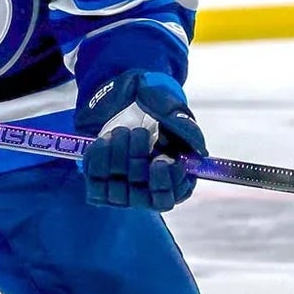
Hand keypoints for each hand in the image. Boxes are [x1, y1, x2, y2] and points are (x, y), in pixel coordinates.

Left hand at [77, 70, 206, 211]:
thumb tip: (199, 152)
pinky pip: (94, 180)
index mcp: (172, 178)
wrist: (119, 96)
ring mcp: (121, 191)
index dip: (165, 182)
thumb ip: (186, 129)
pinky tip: (104, 139)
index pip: (168, 197)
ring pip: (117, 189)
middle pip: (141, 196)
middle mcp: (146, 190)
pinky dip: (98, 158)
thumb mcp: (171, 109)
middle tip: (139, 133)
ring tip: (121, 131)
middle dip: (138, 161)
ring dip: (118, 157)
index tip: (162, 160)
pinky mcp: (98, 183)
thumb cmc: (150, 105)